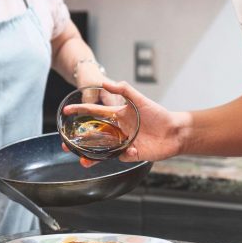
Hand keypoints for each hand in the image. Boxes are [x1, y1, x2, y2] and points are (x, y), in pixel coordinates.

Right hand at [64, 80, 184, 167]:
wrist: (175, 132)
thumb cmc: (159, 114)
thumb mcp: (141, 99)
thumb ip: (124, 89)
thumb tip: (105, 82)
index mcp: (117, 115)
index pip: (94, 112)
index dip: (80, 111)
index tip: (66, 111)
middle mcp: (118, 129)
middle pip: (94, 135)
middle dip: (79, 139)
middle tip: (66, 143)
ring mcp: (124, 142)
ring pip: (103, 150)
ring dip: (91, 156)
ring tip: (82, 160)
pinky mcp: (132, 154)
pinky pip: (120, 157)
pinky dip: (120, 155)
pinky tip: (128, 152)